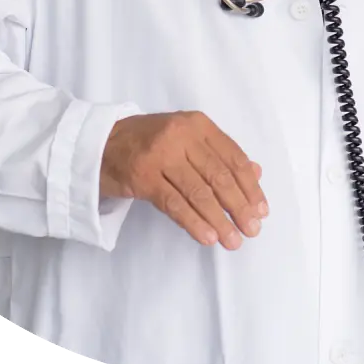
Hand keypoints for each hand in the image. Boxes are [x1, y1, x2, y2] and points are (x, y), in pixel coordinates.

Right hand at [100, 111, 267, 249]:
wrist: (101, 143)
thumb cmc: (149, 142)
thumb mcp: (186, 138)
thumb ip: (220, 153)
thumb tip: (257, 173)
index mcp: (198, 123)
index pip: (233, 156)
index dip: (250, 186)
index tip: (262, 210)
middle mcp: (182, 135)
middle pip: (219, 175)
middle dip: (239, 206)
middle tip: (252, 230)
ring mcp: (161, 154)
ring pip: (199, 192)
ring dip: (220, 220)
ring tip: (232, 240)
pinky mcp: (142, 176)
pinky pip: (175, 204)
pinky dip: (194, 223)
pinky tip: (207, 237)